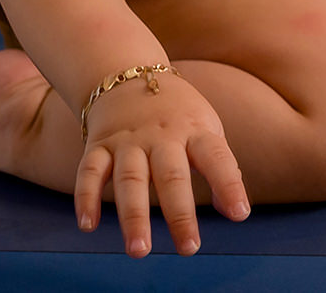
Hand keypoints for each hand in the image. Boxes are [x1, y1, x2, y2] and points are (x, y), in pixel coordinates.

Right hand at [75, 69, 248, 256]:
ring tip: (139, 250)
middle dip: (179, 214)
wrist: (128, 76)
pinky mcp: (98, 145)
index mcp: (195, 130)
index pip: (216, 157)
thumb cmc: (178, 114)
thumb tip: (235, 210)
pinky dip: (86, 197)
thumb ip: (221, 167)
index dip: (229, 185)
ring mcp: (128, 140)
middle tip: (189, 249)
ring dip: (133, 216)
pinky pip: (89, 172)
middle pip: (171, 175)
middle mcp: (162, 136)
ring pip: (130, 179)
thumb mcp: (206, 129)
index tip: (240, 214)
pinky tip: (88, 225)